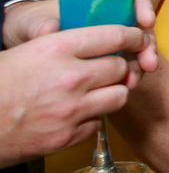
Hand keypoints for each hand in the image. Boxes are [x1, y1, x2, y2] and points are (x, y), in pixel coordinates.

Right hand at [0, 24, 150, 166]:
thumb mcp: (26, 51)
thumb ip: (62, 44)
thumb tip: (95, 37)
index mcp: (57, 48)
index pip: (114, 35)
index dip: (133, 36)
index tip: (138, 38)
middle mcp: (70, 77)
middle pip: (121, 67)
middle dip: (121, 67)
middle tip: (114, 69)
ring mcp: (71, 109)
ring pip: (119, 96)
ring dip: (112, 93)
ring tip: (97, 92)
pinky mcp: (67, 137)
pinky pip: (98, 123)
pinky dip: (93, 119)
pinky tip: (77, 114)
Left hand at [4, 0, 158, 75]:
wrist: (21, 41)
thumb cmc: (29, 24)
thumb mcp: (33, 22)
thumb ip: (42, 25)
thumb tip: (52, 27)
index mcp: (96, 4)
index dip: (143, 7)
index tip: (147, 22)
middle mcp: (107, 21)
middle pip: (137, 27)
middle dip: (147, 45)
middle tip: (149, 63)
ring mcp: (106, 42)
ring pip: (134, 49)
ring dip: (140, 63)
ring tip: (134, 80)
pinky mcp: (102, 61)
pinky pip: (123, 65)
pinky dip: (128, 75)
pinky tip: (125, 86)